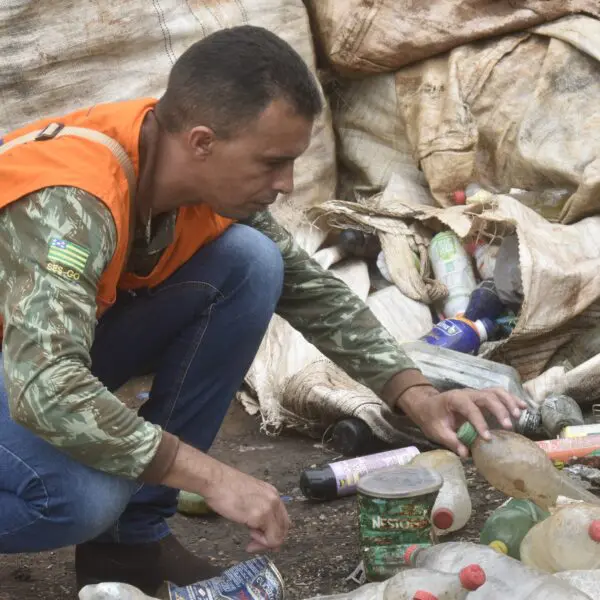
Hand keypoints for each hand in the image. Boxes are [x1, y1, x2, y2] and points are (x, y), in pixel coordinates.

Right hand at [162, 443, 289, 552]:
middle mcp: (274, 500)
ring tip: (250, 540)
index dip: (275, 533)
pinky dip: (260, 543)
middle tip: (256, 545)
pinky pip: (270, 538)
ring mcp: (268, 507)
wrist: (215, 480)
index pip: (283, 519)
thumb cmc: (225, 487)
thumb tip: (260, 527)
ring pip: (279, 536)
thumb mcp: (249, 496)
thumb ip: (258, 509)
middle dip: (272, 540)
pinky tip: (248, 540)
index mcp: (272, 494)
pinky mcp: (260, 516)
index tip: (260, 539)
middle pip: (284, 528)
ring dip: (265, 543)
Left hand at [396, 386, 527, 457]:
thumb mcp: (436, 431)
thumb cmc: (432, 418)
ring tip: (518, 416)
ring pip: (495, 392)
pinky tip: (523, 407)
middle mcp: (467, 393)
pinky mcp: (482, 397)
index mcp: (454, 399)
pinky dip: (511, 399)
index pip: (469, 408)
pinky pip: (498, 394)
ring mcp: (476, 394)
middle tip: (509, 426)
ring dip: (508, 402)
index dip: (479, 422)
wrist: (427, 405)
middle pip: (487, 396)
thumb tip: (466, 453)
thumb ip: (451, 441)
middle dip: (499, 410)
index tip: (488, 437)